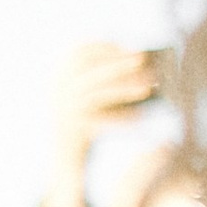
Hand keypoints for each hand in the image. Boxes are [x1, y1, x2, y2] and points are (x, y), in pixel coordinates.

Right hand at [47, 42, 164, 206]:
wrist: (62, 160)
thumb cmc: (82, 122)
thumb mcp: (87, 95)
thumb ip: (105, 77)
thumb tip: (137, 61)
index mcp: (57, 76)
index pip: (80, 51)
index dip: (106, 46)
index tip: (130, 46)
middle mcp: (56, 92)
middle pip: (91, 71)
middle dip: (119, 63)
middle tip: (144, 58)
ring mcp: (62, 111)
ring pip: (97, 95)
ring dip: (125, 88)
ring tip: (150, 86)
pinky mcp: (71, 131)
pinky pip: (101, 121)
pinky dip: (122, 118)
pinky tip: (141, 117)